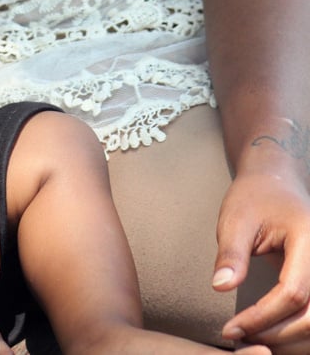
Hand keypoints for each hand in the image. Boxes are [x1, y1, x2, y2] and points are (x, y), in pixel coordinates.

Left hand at [213, 166, 309, 353]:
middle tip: (239, 337)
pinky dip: (296, 333)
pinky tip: (270, 334)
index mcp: (309, 240)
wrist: (275, 183)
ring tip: (251, 338)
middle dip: (277, 335)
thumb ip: (231, 253)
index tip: (230, 328)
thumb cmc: (254, 197)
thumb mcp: (237, 218)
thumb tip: (220, 287)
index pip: (292, 293)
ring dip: (289, 341)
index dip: (262, 316)